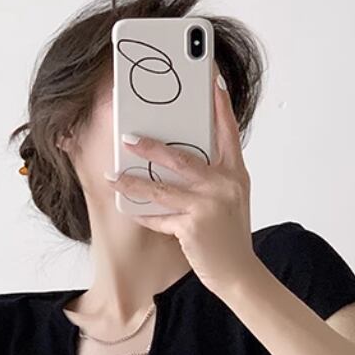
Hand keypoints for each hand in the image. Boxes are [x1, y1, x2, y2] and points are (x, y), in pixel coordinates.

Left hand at [105, 73, 258, 296]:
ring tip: (113, 175)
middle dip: (152, 146)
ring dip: (133, 181)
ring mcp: (209, 205)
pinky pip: (159, 217)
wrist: (240, 274)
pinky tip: (127, 208)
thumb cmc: (230, 236)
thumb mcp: (230, 200)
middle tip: (129, 137)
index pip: (228, 132)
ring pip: (162, 187)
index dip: (220, 106)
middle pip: (182, 158)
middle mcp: (225, 185)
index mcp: (235, 174)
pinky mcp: (193, 225)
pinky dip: (142, 214)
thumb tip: (176, 160)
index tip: (212, 81)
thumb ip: (212, 178)